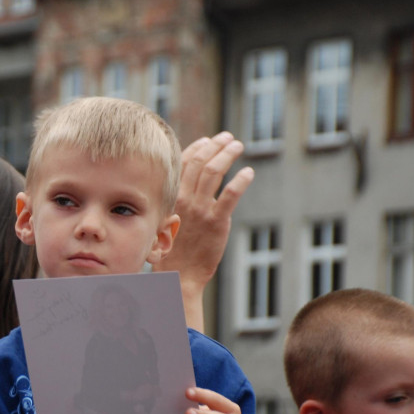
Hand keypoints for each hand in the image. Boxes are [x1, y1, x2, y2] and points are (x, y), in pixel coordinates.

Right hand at [153, 132, 254, 329]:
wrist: (180, 275)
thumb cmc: (172, 253)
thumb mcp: (164, 223)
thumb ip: (175, 205)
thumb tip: (185, 192)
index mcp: (171, 198)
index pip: (183, 164)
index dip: (197, 148)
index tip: (208, 141)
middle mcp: (184, 199)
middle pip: (200, 162)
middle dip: (215, 145)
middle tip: (228, 138)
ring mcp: (200, 209)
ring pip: (215, 171)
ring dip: (228, 154)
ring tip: (238, 146)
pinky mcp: (217, 221)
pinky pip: (231, 194)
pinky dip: (241, 180)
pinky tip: (249, 173)